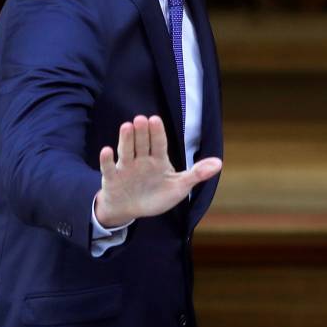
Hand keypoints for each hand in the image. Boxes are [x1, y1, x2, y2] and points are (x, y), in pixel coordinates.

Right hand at [94, 115, 221, 227]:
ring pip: (126, 152)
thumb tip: (219, 163)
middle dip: (142, 132)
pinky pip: (108, 169)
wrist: (130, 208)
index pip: (159, 144)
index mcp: (158, 160)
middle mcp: (141, 160)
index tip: (155, 119)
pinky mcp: (112, 180)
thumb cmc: (156, 195)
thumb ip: (197, 174)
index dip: (157, 132)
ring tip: (126, 126)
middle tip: (140, 118)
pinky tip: (106, 150)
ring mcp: (125, 169)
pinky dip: (107, 161)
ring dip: (126, 140)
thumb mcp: (179, 186)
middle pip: (142, 144)